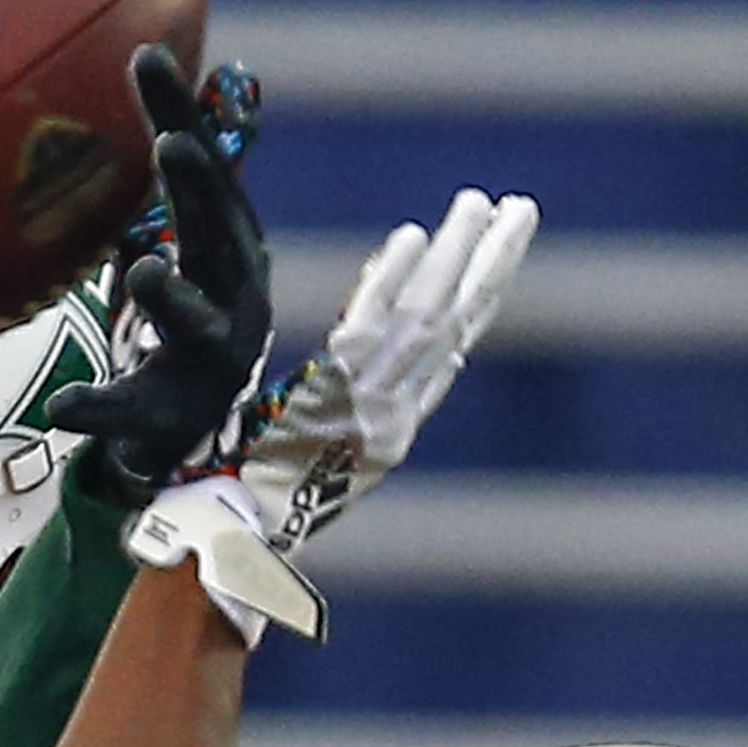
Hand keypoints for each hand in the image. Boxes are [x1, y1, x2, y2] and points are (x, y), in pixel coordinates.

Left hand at [48, 48, 274, 504]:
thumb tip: (143, 56)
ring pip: (193, 324)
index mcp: (225, 246)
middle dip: (202, 191)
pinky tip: (61, 406)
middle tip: (172, 147)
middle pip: (220, 236)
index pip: (205, 171)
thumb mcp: (180, 235)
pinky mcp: (166, 415)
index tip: (149, 58)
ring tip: (143, 272)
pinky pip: (129, 412)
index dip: (182, 115)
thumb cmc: (185, 306)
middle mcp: (230, 296)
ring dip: (171, 294)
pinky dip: (97, 407)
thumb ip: (163, 171)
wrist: (188, 421)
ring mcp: (205, 359)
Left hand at [236, 186, 538, 549]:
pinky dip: (390, 280)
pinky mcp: (332, 399)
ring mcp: (365, 409)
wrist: (230, 542)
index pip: (448, 355)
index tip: (500, 253)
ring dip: (455, 257)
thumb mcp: (317, 465)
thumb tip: (364, 355)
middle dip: (491, 265)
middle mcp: (391, 422)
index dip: (478, 302)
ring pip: (425, 321)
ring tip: (480, 204)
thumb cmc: (259, 506)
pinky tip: (412, 236)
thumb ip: (345, 415)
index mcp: (392, 439)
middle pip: (453, 328)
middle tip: (517, 208)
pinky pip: (367, 329)